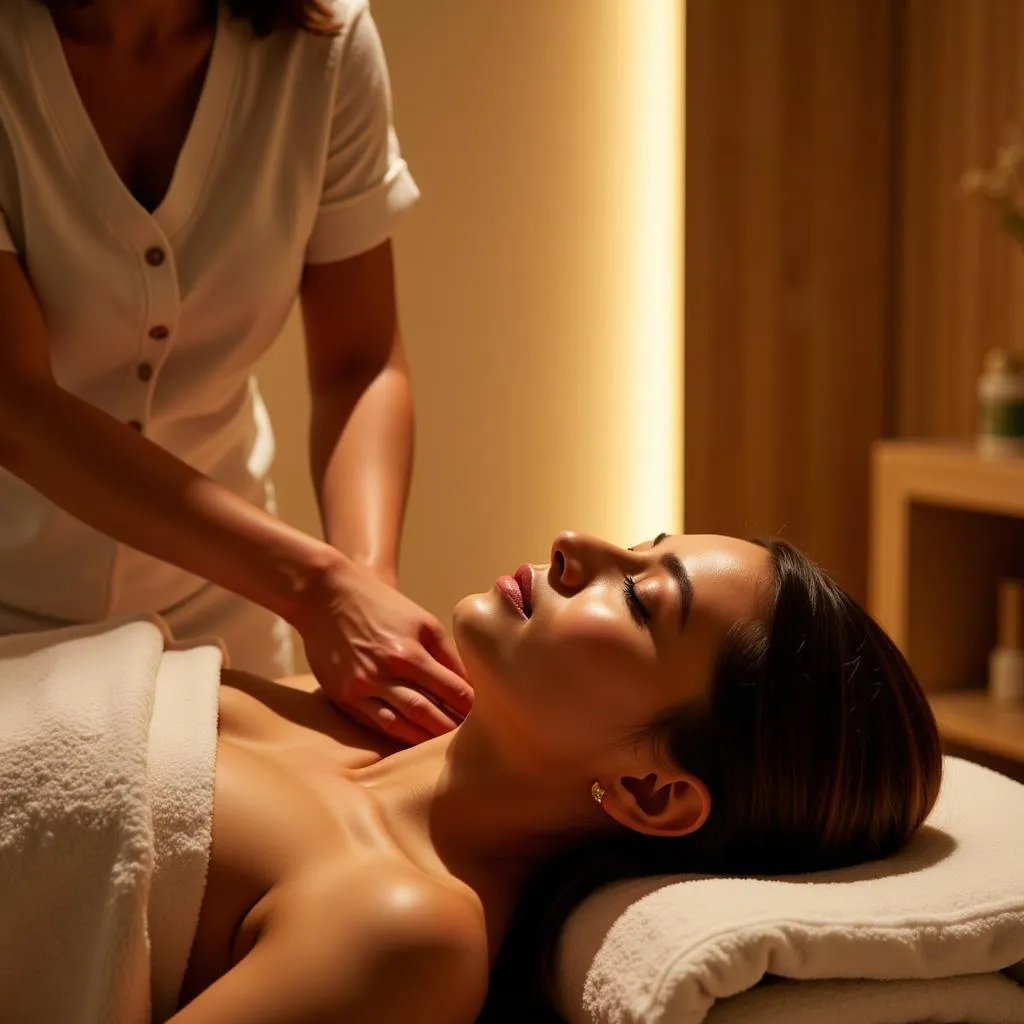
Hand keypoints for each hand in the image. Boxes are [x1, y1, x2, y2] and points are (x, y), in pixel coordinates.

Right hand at [294, 556, 472, 743]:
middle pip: (428, 712)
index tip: (490, 715)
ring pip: (403, 724)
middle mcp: (386, 672)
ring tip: (449, 746)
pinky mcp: (344, 697)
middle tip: (475, 739)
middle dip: (453, 727)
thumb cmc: (382, 606)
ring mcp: (362, 687)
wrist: (327, 596)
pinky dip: (400, 735)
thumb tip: (471, 684)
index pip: (451, 689)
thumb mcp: (422, 622)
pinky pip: (377, 724)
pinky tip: (417, 741)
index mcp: (410, 652)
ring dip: (428, 737)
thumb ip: (447, 654)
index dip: (472, 706)